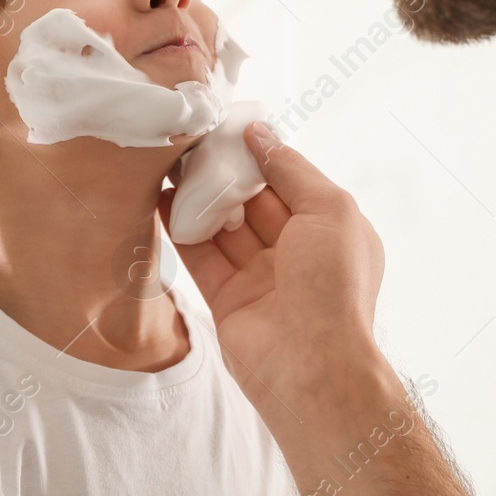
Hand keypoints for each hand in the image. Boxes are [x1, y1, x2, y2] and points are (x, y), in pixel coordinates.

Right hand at [156, 122, 387, 424]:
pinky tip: (162, 200)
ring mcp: (261, 277)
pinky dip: (182, 230)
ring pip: (225, 228)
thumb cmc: (334, 286)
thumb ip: (291, 169)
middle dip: (226, 174)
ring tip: (170, 163)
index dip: (261, 155)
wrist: (310, 367)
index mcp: (331, 230)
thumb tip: (260, 134)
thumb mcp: (330, 209)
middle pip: (254, 202)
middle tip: (192, 142)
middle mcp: (298, 252)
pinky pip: (202, 257)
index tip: (228, 128)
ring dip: (200, 198)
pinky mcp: (227, 299)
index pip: (291, 181)